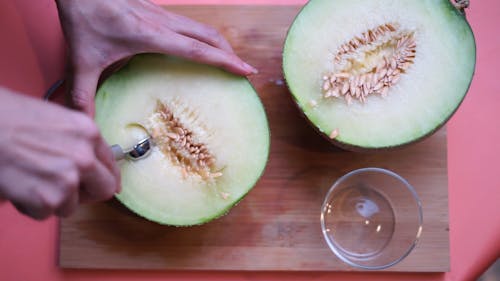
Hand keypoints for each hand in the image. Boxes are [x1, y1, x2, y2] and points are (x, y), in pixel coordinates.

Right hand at [0, 87, 119, 219]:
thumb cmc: (9, 118)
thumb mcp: (57, 120)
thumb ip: (79, 143)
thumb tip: (93, 164)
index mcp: (89, 134)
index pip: (110, 165)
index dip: (104, 177)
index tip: (99, 184)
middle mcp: (85, 157)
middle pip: (103, 190)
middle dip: (86, 193)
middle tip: (64, 189)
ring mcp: (68, 180)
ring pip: (71, 206)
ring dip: (52, 199)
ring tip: (30, 179)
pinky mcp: (48, 199)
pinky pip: (45, 214)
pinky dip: (30, 206)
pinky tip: (19, 186)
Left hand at [56, 0, 257, 115]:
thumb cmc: (82, 15)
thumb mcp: (81, 59)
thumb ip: (82, 93)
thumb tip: (84, 122)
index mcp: (151, 35)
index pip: (198, 50)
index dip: (225, 61)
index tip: (246, 70)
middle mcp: (162, 22)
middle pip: (209, 36)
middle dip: (231, 53)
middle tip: (245, 70)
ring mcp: (161, 13)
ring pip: (202, 27)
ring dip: (220, 43)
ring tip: (230, 61)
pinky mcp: (156, 10)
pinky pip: (190, 24)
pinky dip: (204, 37)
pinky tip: (201, 47)